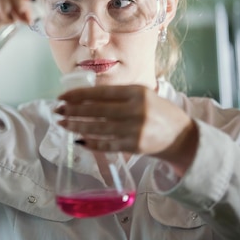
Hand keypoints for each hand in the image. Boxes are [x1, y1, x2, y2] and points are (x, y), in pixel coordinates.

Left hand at [56, 84, 198, 176]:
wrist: (182, 136)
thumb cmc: (158, 112)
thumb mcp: (142, 95)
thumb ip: (118, 96)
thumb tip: (84, 98)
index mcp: (136, 92)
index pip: (101, 92)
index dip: (78, 94)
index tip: (62, 96)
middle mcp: (136, 110)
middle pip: (96, 110)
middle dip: (73, 110)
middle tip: (57, 110)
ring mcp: (135, 129)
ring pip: (98, 128)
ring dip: (77, 126)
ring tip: (62, 123)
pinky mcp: (134, 146)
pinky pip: (107, 144)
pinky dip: (91, 143)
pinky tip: (78, 139)